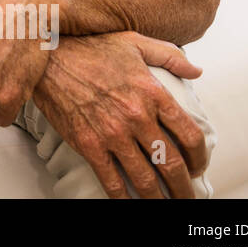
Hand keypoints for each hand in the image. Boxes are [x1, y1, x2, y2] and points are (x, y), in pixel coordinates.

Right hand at [32, 31, 207, 198]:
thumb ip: (170, 57)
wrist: (47, 56)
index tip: (198, 166)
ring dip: (159, 197)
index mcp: (152, 93)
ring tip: (164, 204)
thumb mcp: (135, 42)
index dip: (200, 157)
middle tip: (188, 196)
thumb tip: (196, 71)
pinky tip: (130, 202)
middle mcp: (136, 116)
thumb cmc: (89, 47)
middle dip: (184, 187)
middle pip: (171, 163)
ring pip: (145, 177)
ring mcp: (112, 133)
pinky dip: (123, 197)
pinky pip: (111, 180)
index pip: (189, 135)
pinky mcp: (89, 144)